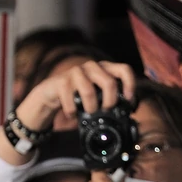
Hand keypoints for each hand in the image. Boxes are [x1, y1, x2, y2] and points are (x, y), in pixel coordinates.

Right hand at [15, 60, 136, 132]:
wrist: (51, 93)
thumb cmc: (78, 95)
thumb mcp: (96, 94)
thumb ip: (110, 97)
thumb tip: (128, 111)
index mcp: (104, 68)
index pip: (124, 70)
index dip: (129, 84)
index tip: (128, 100)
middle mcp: (91, 67)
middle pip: (109, 82)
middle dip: (109, 101)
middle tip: (105, 110)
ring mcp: (76, 72)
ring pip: (89, 91)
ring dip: (90, 107)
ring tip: (88, 112)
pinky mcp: (62, 81)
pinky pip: (70, 100)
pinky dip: (72, 111)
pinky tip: (72, 114)